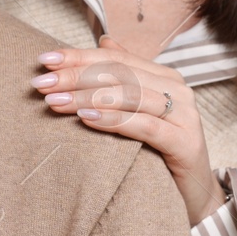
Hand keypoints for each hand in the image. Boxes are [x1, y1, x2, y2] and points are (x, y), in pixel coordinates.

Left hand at [32, 37, 228, 224]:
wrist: (194, 194)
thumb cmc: (161, 151)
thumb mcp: (141, 110)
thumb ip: (126, 75)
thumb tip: (104, 41)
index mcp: (164, 76)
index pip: (114, 59)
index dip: (78, 56)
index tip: (44, 59)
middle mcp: (177, 90)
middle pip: (119, 74)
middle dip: (76, 76)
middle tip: (42, 83)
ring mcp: (185, 115)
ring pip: (129, 96)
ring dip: (87, 97)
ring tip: (55, 102)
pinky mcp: (185, 142)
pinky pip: (144, 126)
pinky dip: (113, 119)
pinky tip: (86, 118)